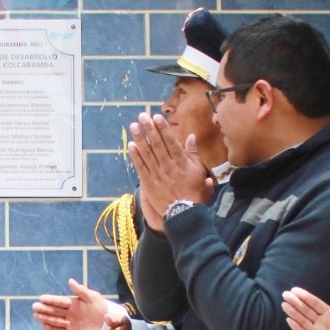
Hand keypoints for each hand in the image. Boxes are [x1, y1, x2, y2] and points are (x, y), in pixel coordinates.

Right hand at [31, 279, 117, 329]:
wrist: (109, 324)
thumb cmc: (102, 308)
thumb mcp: (93, 297)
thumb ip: (81, 290)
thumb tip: (70, 281)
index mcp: (73, 303)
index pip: (60, 301)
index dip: (51, 300)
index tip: (42, 298)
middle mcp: (69, 313)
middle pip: (54, 311)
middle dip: (44, 309)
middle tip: (35, 307)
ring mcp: (69, 324)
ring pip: (55, 321)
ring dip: (45, 318)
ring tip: (36, 316)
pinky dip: (52, 329)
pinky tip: (43, 326)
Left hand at [129, 112, 212, 226]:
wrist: (184, 212)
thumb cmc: (193, 191)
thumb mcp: (198, 171)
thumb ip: (193, 153)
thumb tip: (191, 137)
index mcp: (180, 161)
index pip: (170, 140)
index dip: (162, 128)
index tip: (156, 117)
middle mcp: (168, 165)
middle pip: (157, 143)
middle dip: (149, 129)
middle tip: (142, 116)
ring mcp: (157, 174)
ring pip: (147, 153)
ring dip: (140, 138)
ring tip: (133, 126)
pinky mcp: (149, 183)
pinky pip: (141, 167)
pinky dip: (135, 156)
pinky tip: (131, 145)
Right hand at [283, 282, 329, 329]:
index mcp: (329, 315)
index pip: (315, 303)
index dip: (305, 297)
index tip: (295, 290)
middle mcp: (321, 323)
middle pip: (306, 311)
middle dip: (296, 303)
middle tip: (285, 294)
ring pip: (303, 321)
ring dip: (294, 313)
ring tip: (285, 305)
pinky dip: (297, 328)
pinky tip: (290, 320)